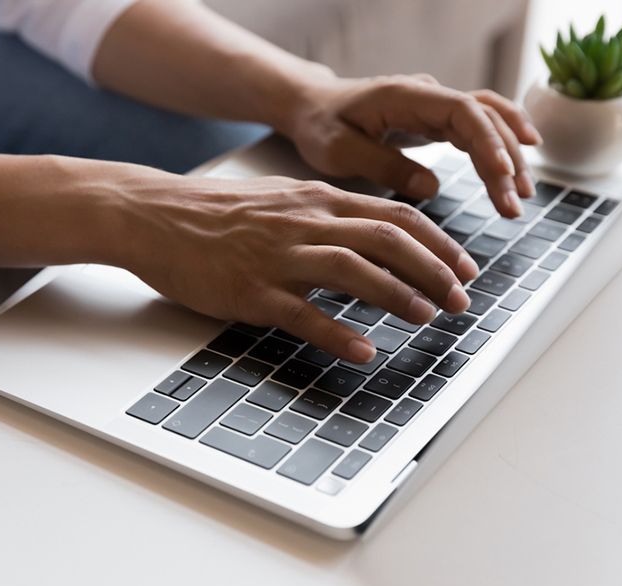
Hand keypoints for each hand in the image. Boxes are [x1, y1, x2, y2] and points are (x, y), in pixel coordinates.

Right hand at [114, 174, 480, 362]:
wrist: (156, 216)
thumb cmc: (220, 212)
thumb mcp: (283, 198)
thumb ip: (329, 213)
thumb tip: (378, 234)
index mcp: (318, 200)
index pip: (396, 215)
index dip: (439, 243)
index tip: (465, 267)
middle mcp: (305, 222)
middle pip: (388, 240)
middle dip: (434, 270)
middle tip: (459, 300)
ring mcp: (278, 257)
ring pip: (354, 270)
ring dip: (398, 295)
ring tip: (427, 317)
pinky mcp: (251, 291)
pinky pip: (303, 314)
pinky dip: (338, 334)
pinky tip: (363, 351)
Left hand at [279, 75, 542, 217]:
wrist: (313, 106)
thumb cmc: (321, 126)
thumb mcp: (339, 151)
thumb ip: (383, 166)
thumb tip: (431, 187)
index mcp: (403, 96)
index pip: (461, 111)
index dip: (488, 142)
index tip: (503, 175)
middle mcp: (427, 94)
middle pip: (483, 118)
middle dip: (504, 161)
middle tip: (514, 206)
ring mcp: (435, 104)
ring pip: (488, 121)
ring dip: (510, 156)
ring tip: (522, 197)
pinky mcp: (437, 118)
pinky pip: (479, 126)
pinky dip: (502, 142)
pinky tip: (521, 164)